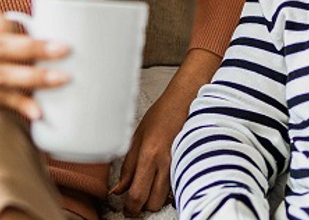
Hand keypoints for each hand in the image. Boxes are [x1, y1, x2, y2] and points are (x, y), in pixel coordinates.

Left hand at [111, 49, 221, 215]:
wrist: (186, 100)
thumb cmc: (161, 115)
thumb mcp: (136, 137)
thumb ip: (128, 167)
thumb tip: (119, 190)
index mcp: (148, 155)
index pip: (137, 194)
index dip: (131, 208)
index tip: (127, 209)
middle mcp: (165, 163)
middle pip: (153, 203)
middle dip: (143, 205)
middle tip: (138, 198)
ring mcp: (180, 165)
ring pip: (166, 199)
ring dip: (157, 198)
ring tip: (151, 187)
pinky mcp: (190, 165)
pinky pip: (179, 188)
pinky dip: (171, 190)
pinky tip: (165, 180)